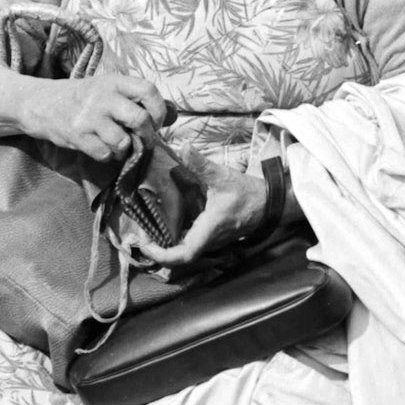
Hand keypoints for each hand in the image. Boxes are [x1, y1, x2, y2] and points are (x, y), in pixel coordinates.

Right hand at [25, 70, 167, 162]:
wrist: (41, 103)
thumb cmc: (83, 98)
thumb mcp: (110, 89)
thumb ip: (139, 99)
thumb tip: (174, 114)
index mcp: (114, 81)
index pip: (148, 90)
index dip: (159, 109)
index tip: (156, 121)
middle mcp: (102, 96)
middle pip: (140, 119)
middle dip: (147, 135)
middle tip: (142, 140)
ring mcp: (88, 116)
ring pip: (122, 141)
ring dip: (125, 149)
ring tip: (118, 144)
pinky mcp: (77, 135)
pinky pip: (104, 153)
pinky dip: (107, 156)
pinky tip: (100, 147)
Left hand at [128, 170, 269, 266]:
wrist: (269, 203)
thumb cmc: (247, 194)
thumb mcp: (223, 177)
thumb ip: (202, 164)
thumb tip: (184, 146)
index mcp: (209, 230)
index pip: (184, 255)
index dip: (162, 255)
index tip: (143, 245)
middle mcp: (208, 241)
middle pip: (178, 258)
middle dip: (155, 251)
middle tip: (135, 236)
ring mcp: (210, 242)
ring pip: (182, 252)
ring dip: (162, 246)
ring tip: (142, 232)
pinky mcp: (210, 237)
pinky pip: (188, 244)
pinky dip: (172, 239)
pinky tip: (160, 226)